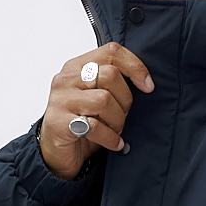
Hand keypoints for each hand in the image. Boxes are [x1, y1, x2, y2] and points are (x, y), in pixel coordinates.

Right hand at [36, 43, 153, 178]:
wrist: (57, 154)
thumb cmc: (81, 125)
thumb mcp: (97, 97)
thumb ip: (112, 84)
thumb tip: (145, 82)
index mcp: (77, 66)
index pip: (111, 51)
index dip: (135, 67)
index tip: (147, 86)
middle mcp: (66, 79)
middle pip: (110, 75)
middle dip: (125, 100)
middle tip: (123, 116)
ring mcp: (61, 100)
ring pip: (104, 100)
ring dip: (117, 120)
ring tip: (116, 131)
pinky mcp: (59, 122)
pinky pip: (95, 126)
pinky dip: (110, 137)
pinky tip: (114, 143)